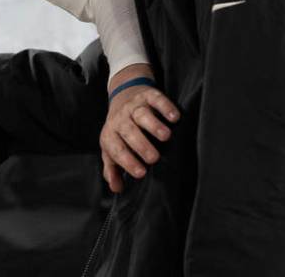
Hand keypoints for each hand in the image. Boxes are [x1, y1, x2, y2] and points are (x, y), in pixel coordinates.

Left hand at [100, 64, 178, 192]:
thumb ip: (113, 169)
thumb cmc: (121, 131)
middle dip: (140, 145)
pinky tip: (174, 117)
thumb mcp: (112, 148)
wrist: (123, 95)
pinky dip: (165, 106)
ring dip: (153, 125)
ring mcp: (134, 105)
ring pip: (142, 114)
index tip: (141, 173)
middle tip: (153, 158)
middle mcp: (121, 119)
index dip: (126, 161)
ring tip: (165, 137)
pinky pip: (155, 98)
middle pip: (128, 131)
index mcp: (110, 134)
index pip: (115, 148)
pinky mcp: (148, 95)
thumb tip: (116, 189)